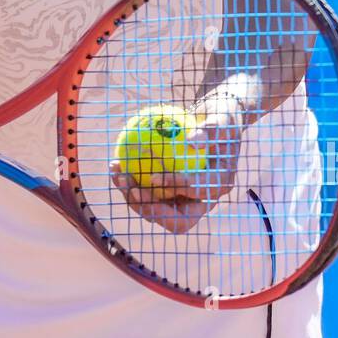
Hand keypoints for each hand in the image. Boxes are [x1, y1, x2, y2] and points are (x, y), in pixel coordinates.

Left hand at [109, 90, 246, 234]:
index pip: (197, 194)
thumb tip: (193, 142)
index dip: (176, 188)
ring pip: (156, 209)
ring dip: (133, 196)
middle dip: (151, 209)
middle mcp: (202, 199)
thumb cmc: (221, 119)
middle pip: (176, 219)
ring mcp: (184, 199)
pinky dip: (130, 182)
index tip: (153, 176)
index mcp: (218, 185)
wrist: (214, 123)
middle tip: (131, 189)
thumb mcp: (222, 118)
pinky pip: (147, 193)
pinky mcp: (167, 193)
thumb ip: (212, 129)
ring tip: (117, 174)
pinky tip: (115, 165)